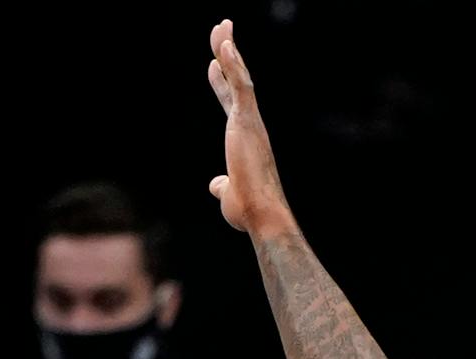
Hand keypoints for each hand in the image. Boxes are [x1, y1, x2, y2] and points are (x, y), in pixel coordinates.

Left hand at [206, 19, 293, 237]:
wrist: (262, 215)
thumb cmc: (249, 209)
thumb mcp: (228, 194)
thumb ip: (222, 185)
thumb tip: (216, 185)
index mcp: (245, 138)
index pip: (232, 103)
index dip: (222, 83)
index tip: (213, 65)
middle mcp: (251, 125)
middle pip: (237, 82)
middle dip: (228, 55)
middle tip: (221, 30)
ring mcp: (250, 122)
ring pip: (240, 77)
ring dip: (229, 50)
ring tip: (222, 27)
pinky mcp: (247, 122)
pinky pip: (241, 87)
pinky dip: (234, 65)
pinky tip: (226, 45)